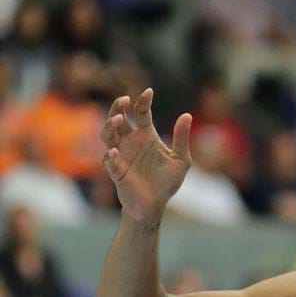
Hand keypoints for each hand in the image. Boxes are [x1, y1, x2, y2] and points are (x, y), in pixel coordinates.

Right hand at [101, 87, 192, 223]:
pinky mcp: (116, 171)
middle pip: (117, 119)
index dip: (143, 102)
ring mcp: (121, 155)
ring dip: (110, 126)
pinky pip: (108, 161)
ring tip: (119, 119)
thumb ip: (181, 139)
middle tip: (124, 100)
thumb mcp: (181, 159)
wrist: (155, 204)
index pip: (141, 114)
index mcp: (146, 136)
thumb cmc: (166, 181)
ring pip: (107, 135)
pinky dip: (110, 155)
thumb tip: (187, 115)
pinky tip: (115, 151)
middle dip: (117, 108)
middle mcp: (130, 142)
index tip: (148, 92)